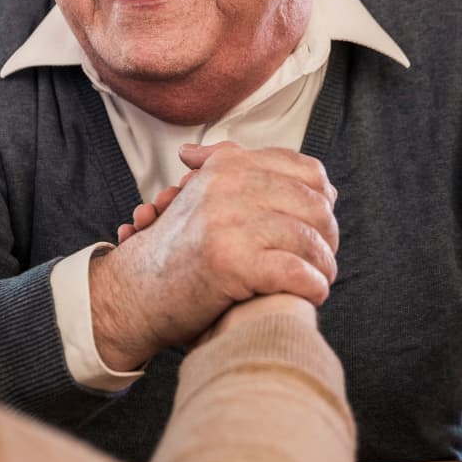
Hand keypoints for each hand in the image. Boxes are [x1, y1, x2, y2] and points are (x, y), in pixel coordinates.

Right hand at [88, 142, 338, 371]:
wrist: (135, 292)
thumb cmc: (181, 251)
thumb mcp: (205, 196)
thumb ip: (253, 179)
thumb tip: (320, 181)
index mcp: (227, 167)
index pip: (306, 171)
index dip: (322, 199)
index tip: (315, 224)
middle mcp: (226, 187)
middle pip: (316, 206)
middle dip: (327, 237)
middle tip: (320, 258)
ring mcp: (227, 223)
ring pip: (310, 240)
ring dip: (323, 267)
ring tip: (316, 280)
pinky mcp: (231, 262)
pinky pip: (296, 272)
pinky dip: (311, 287)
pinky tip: (308, 294)